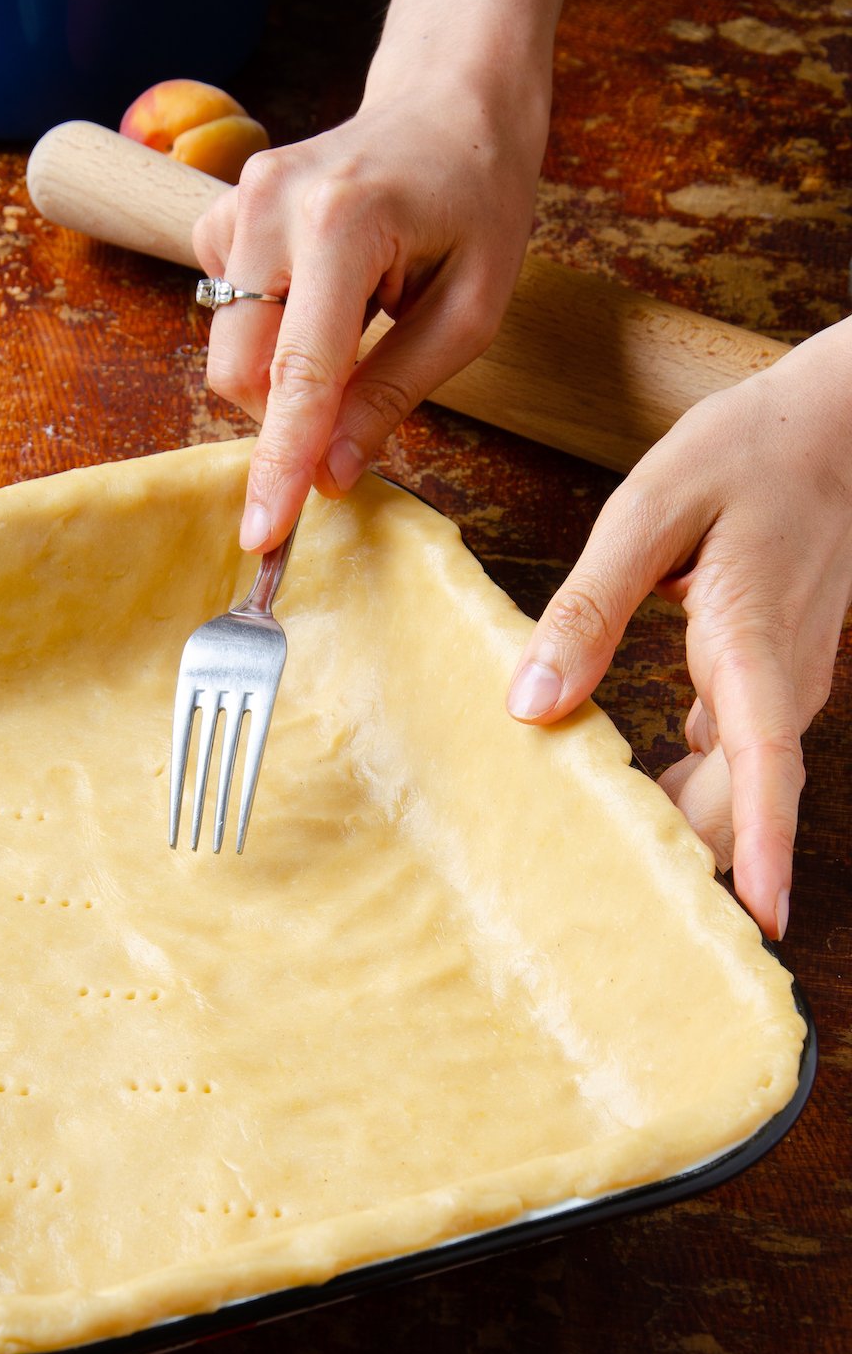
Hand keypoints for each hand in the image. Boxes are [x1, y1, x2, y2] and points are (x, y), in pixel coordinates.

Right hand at [192, 87, 549, 553]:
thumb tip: (331, 474)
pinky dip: (267, 330)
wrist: (449, 104)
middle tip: (352, 406)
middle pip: (240, 370)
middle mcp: (271, 206)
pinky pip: (223, 311)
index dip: (280, 464)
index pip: (299, 374)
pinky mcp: (221, 212)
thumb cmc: (476, 200)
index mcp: (342, 224)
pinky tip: (320, 295)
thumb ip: (395, 392)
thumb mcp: (471, 310)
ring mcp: (237, 201)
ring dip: (282, 370)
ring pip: (227, 347)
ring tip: (354, 325)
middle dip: (285, 415)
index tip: (262, 533)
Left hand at [506, 318, 851, 938]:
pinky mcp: (762, 685)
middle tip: (599, 929)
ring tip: (594, 886)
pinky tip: (621, 806)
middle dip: (690, 869)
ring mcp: (777, 690)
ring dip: (681, 837)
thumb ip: (587, 607)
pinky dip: (682, 795)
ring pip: (732, 793)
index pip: (765, 767)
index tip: (761, 919)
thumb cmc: (748, 452)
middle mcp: (778, 686)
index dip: (761, 845)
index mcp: (752, 646)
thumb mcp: (651, 508)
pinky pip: (727, 764)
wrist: (836, 424)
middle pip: (737, 806)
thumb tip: (530, 705)